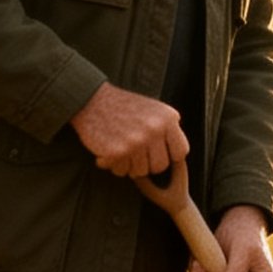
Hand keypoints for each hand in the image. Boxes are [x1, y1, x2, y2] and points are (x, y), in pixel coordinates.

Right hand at [71, 84, 187, 177]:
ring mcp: (137, 141)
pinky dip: (115, 166)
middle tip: (135, 155)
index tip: (155, 153)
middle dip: (147, 164)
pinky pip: (122, 171)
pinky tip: (111, 153)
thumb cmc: (123, 107)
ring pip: (141, 171)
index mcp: (168, 118)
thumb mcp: (153, 110)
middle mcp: (155, 129)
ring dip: (130, 166)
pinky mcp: (118, 151)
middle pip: (160, 166)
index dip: (168, 156)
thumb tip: (178, 155)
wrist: (92, 100)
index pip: (180, 152)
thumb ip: (167, 130)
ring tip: (122, 152)